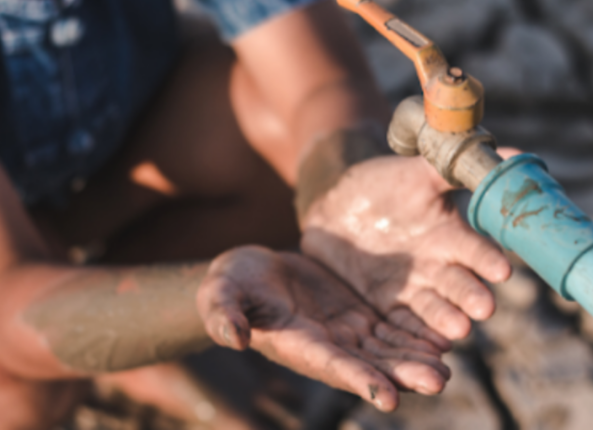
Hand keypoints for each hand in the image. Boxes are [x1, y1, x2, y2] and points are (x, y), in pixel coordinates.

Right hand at [197, 246, 449, 411]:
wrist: (249, 272)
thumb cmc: (229, 284)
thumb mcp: (220, 294)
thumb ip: (225, 314)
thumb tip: (231, 337)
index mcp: (297, 345)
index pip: (330, 366)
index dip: (358, 381)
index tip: (387, 396)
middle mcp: (326, 346)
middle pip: (370, 364)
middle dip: (402, 374)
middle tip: (439, 380)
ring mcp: (344, 331)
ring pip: (385, 349)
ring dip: (415, 358)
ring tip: (448, 363)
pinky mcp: (355, 314)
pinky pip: (389, 327)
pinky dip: (412, 333)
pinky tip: (441, 336)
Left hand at [301, 154, 512, 343]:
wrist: (338, 203)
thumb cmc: (383, 183)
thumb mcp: (417, 172)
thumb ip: (454, 168)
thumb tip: (511, 152)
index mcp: (450, 235)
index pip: (474, 249)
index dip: (486, 258)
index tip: (500, 268)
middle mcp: (438, 266)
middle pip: (458, 285)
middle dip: (471, 296)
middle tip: (483, 308)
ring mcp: (413, 286)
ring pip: (433, 308)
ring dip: (446, 319)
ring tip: (457, 330)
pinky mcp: (386, 302)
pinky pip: (401, 321)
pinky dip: (412, 333)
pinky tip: (423, 344)